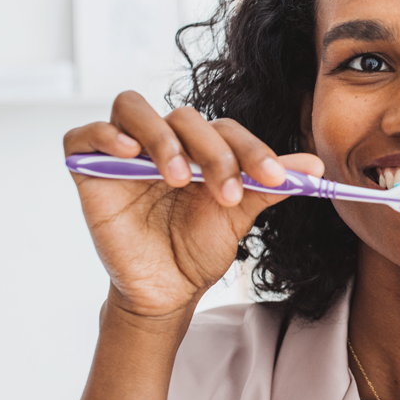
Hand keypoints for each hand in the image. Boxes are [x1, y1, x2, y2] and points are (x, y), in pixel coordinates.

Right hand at [63, 91, 323, 318]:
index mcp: (200, 147)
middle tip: (227, 193)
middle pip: (185, 118)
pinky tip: (128, 155)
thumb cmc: (198, 249)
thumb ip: (268, 186)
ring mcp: (123, 152)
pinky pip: (84, 135)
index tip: (275, 178)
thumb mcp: (238, 216)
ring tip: (178, 178)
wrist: (166, 291)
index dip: (252, 150)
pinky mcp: (89, 169)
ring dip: (161, 138)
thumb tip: (315, 167)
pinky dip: (104, 135)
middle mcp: (162, 141)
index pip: (226, 129)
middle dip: (212, 152)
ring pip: (133, 108)